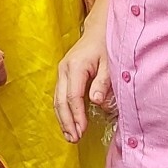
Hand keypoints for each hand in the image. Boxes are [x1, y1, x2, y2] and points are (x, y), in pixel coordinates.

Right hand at [53, 24, 112, 140]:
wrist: (100, 28)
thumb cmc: (107, 44)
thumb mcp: (110, 62)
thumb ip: (103, 82)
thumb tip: (95, 101)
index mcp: (75, 66)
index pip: (73, 96)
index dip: (77, 115)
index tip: (82, 130)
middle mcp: (64, 69)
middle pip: (60, 100)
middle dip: (66, 121)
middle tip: (74, 139)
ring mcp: (62, 71)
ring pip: (57, 99)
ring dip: (62, 119)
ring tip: (70, 136)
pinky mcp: (64, 74)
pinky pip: (60, 95)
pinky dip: (63, 111)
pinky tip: (69, 123)